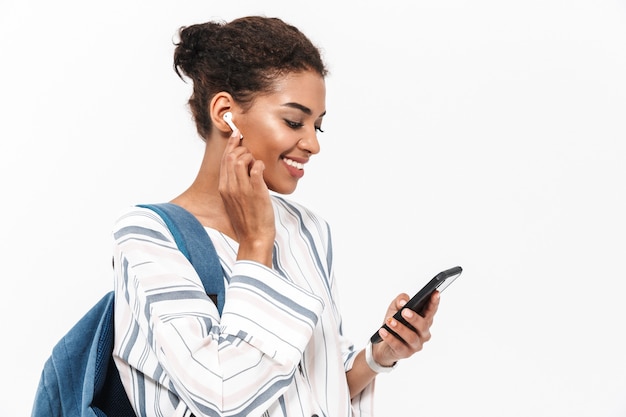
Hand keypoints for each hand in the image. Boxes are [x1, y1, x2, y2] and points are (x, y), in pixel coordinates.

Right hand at [219, 129, 275, 265]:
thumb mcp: (234, 201)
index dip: (231, 145)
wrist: (254, 238)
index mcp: (224, 188)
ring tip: (257, 162)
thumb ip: (234, 185)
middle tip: (251, 151)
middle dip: (241, 148)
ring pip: (241, 161)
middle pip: (231, 157)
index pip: (224, 160)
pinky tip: (262, 168)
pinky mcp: (256, 193)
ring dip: (251, 156)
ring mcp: (243, 190)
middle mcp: (230, 187)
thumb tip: (241, 169)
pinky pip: (256, 170)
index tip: (237, 135)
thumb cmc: (247, 221)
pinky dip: (260, 165)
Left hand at [372, 291, 439, 365]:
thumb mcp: (395, 308)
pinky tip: (383, 331)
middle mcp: (423, 333)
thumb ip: (400, 300)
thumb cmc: (394, 322)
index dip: (434, 302)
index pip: (431, 311)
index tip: (435, 293)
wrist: (383, 344)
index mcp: (424, 320)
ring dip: (400, 328)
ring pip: (411, 337)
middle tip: (405, 311)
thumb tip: (403, 302)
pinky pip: (398, 346)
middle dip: (414, 318)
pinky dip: (390, 338)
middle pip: (423, 325)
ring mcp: (416, 344)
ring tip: (390, 321)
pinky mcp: (405, 353)